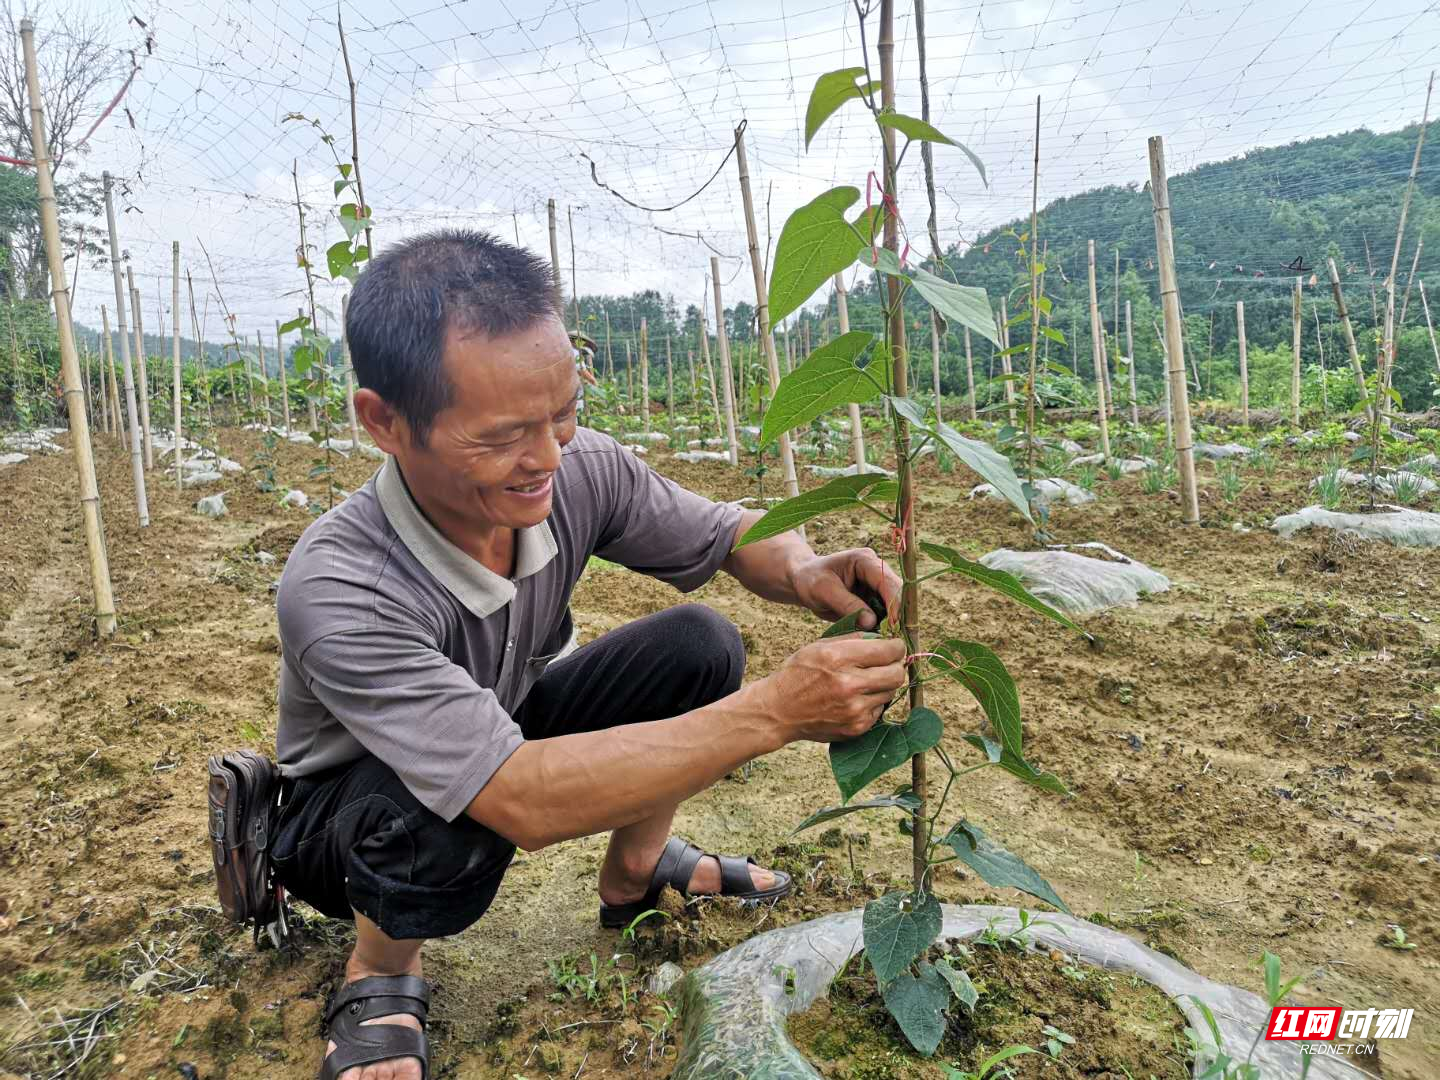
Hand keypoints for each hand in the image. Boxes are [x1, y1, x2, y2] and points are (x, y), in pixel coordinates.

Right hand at [757, 637, 906, 744]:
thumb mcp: (818, 646)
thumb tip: (882, 637)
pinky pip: (879, 710)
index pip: (887, 651)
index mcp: (838, 658)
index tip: (895, 647)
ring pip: (891, 692)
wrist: (780, 711)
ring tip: (866, 681)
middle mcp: (848, 684)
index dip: (896, 647)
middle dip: (896, 666)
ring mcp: (854, 709)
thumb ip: (852, 639)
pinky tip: (856, 698)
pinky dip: (873, 702)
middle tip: (889, 663)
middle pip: (896, 673)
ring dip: (883, 684)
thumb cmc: (798, 674)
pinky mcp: (856, 727)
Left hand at [789, 548, 901, 630]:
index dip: (894, 602)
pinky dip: (883, 626)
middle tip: (895, 638)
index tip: (893, 625)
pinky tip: (879, 639)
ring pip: (894, 606)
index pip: (887, 581)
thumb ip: (847, 605)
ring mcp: (876, 586)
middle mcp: (876, 571)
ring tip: (888, 641)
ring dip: (892, 623)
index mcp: (865, 560)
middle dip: (897, 615)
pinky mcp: (873, 600)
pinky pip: (884, 615)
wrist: (802, 581)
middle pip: (897, 593)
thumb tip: (872, 623)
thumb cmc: (809, 580)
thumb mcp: (823, 590)